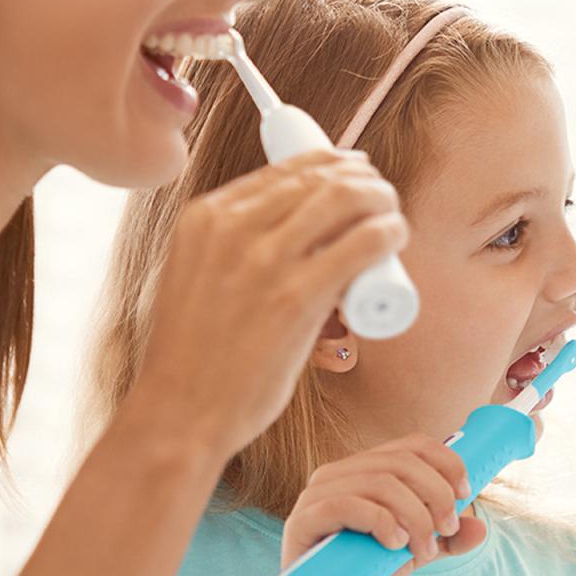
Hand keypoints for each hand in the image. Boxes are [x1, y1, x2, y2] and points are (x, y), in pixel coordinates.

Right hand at [129, 148, 407, 459]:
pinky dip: (388, 231)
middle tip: (381, 196)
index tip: (354, 172)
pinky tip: (396, 235)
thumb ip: (224, 249)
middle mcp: (232, 228)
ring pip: (345, 199)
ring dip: (380, 199)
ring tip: (392, 216)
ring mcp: (265, 261)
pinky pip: (361, 245)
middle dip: (361, 178)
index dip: (330, 163)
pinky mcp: (297, 297)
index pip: (283, 169)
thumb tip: (282, 230)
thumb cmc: (192, 356)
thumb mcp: (194, 277)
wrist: (179, 412)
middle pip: (319, 178)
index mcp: (205, 218)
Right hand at [280, 434, 488, 575]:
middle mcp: (339, 472)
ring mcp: (317, 493)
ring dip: (415, 516)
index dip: (446, 461)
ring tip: (423, 551)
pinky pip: (347, 504)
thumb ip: (445, 538)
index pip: (412, 444)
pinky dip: (381, 521)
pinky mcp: (303, 519)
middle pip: (402, 462)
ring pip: (381, 482)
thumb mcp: (414, 552)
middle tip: (446, 529)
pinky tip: (395, 544)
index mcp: (365, 470)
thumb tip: (480, 529)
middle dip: (436, 494)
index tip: (466, 492)